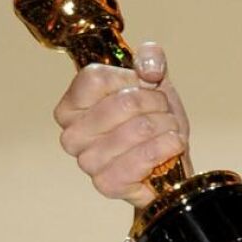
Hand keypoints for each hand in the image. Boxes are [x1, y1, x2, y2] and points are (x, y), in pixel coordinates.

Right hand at [53, 42, 190, 207]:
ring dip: (165, 128)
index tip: (144, 87)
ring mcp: (87, 162)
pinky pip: (140, 161)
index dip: (131, 79)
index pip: (96, 78)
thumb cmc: (153, 118)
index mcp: (72, 106)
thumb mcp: (153, 77)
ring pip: (138, 130)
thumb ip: (150, 56)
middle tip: (162, 114)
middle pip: (124, 103)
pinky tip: (170, 148)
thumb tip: (148, 70)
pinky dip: (165, 149)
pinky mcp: (107, 185)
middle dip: (157, 105)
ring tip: (167, 131)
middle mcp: (71, 135)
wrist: (170, 159)